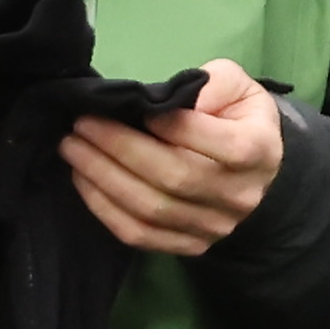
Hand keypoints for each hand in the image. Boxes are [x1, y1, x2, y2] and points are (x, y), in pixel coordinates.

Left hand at [63, 61, 290, 256]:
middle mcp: (239, 194)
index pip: (205, 138)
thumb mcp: (235, 85)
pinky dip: (104, 208)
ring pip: (150, 209)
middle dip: (118, 148)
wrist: (257, 170)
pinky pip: (140, 235)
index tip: (129, 106)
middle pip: (172, 176)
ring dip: (102, 178)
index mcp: (257, 149)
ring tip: (73, 148)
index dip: (166, 124)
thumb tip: (167, 100)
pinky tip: (84, 180)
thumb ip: (211, 82)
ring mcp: (214, 226)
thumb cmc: (237, 118)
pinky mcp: (192, 245)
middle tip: (82, 125)